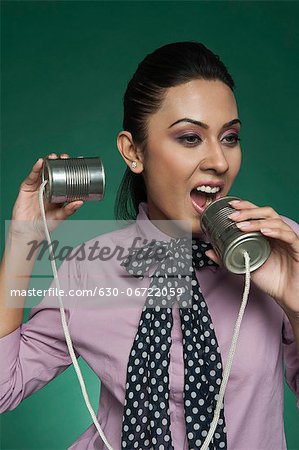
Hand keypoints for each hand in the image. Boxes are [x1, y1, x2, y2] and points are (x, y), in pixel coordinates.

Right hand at [10, 153, 83, 240]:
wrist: (29, 230)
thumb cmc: (45, 224)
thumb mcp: (60, 216)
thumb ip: (69, 210)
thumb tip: (80, 202)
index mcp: (58, 193)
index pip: (64, 178)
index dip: (69, 170)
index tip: (75, 162)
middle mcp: (48, 188)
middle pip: (54, 172)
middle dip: (59, 163)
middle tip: (65, 157)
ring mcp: (37, 186)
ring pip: (43, 171)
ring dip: (48, 162)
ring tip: (53, 157)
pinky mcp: (27, 187)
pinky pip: (32, 176)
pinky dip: (36, 168)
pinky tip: (40, 162)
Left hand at [205, 199, 298, 315]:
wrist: (287, 296)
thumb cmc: (271, 280)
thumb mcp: (245, 266)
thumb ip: (228, 258)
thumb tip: (208, 251)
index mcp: (267, 234)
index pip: (258, 213)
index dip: (245, 206)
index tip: (230, 205)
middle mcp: (278, 233)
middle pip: (266, 212)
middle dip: (248, 211)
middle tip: (232, 216)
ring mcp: (288, 240)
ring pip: (276, 221)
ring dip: (257, 221)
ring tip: (242, 226)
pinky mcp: (297, 249)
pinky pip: (289, 236)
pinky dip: (276, 231)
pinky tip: (264, 231)